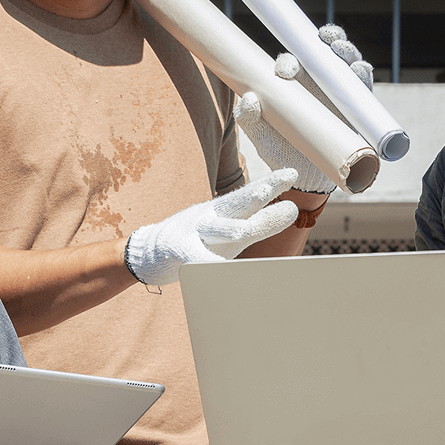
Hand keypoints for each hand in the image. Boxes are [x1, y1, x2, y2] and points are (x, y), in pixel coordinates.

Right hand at [122, 169, 299, 284]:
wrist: (149, 251)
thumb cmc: (198, 240)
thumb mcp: (231, 229)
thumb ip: (261, 220)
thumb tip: (294, 210)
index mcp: (225, 210)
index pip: (251, 195)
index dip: (271, 184)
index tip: (292, 174)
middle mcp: (211, 216)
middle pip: (237, 204)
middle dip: (255, 195)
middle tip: (271, 187)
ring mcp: (193, 231)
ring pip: (217, 229)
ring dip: (230, 228)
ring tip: (243, 231)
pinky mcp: (178, 249)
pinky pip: (194, 257)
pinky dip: (204, 263)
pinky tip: (212, 270)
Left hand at [234, 24, 373, 194]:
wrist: (307, 177)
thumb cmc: (280, 150)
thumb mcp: (261, 135)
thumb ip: (249, 118)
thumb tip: (250, 98)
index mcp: (293, 82)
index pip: (293, 62)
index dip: (289, 61)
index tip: (286, 72)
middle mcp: (317, 82)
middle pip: (325, 52)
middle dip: (328, 39)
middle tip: (325, 38)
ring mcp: (338, 92)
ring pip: (346, 63)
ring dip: (347, 51)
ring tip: (342, 50)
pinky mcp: (357, 106)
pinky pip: (363, 86)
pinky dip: (363, 74)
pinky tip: (360, 69)